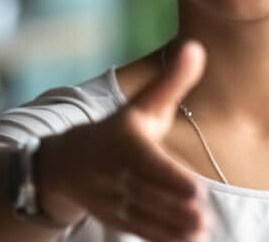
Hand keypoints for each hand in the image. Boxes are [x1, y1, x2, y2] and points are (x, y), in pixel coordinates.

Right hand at [41, 40, 212, 241]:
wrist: (64, 164)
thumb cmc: (117, 130)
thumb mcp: (141, 105)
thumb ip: (171, 81)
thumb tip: (196, 47)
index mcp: (123, 143)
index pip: (148, 162)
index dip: (169, 177)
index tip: (195, 189)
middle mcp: (115, 173)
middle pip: (148, 194)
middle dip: (175, 208)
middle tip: (203, 218)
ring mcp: (113, 199)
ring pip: (144, 217)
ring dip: (172, 227)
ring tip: (200, 232)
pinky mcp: (116, 219)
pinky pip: (139, 231)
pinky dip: (162, 238)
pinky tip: (189, 241)